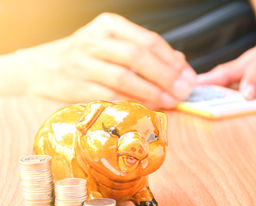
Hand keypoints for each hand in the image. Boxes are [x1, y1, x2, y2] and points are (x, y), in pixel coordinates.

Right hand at [19, 13, 195, 108]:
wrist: (44, 68)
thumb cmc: (89, 57)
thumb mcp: (116, 45)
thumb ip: (147, 53)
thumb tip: (181, 65)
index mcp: (110, 25)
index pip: (149, 40)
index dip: (172, 61)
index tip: (188, 77)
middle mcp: (95, 40)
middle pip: (138, 56)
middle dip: (166, 76)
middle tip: (183, 91)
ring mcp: (83, 63)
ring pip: (124, 77)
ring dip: (151, 92)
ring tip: (170, 101)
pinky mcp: (76, 86)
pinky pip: (110, 96)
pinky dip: (132, 103)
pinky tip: (148, 108)